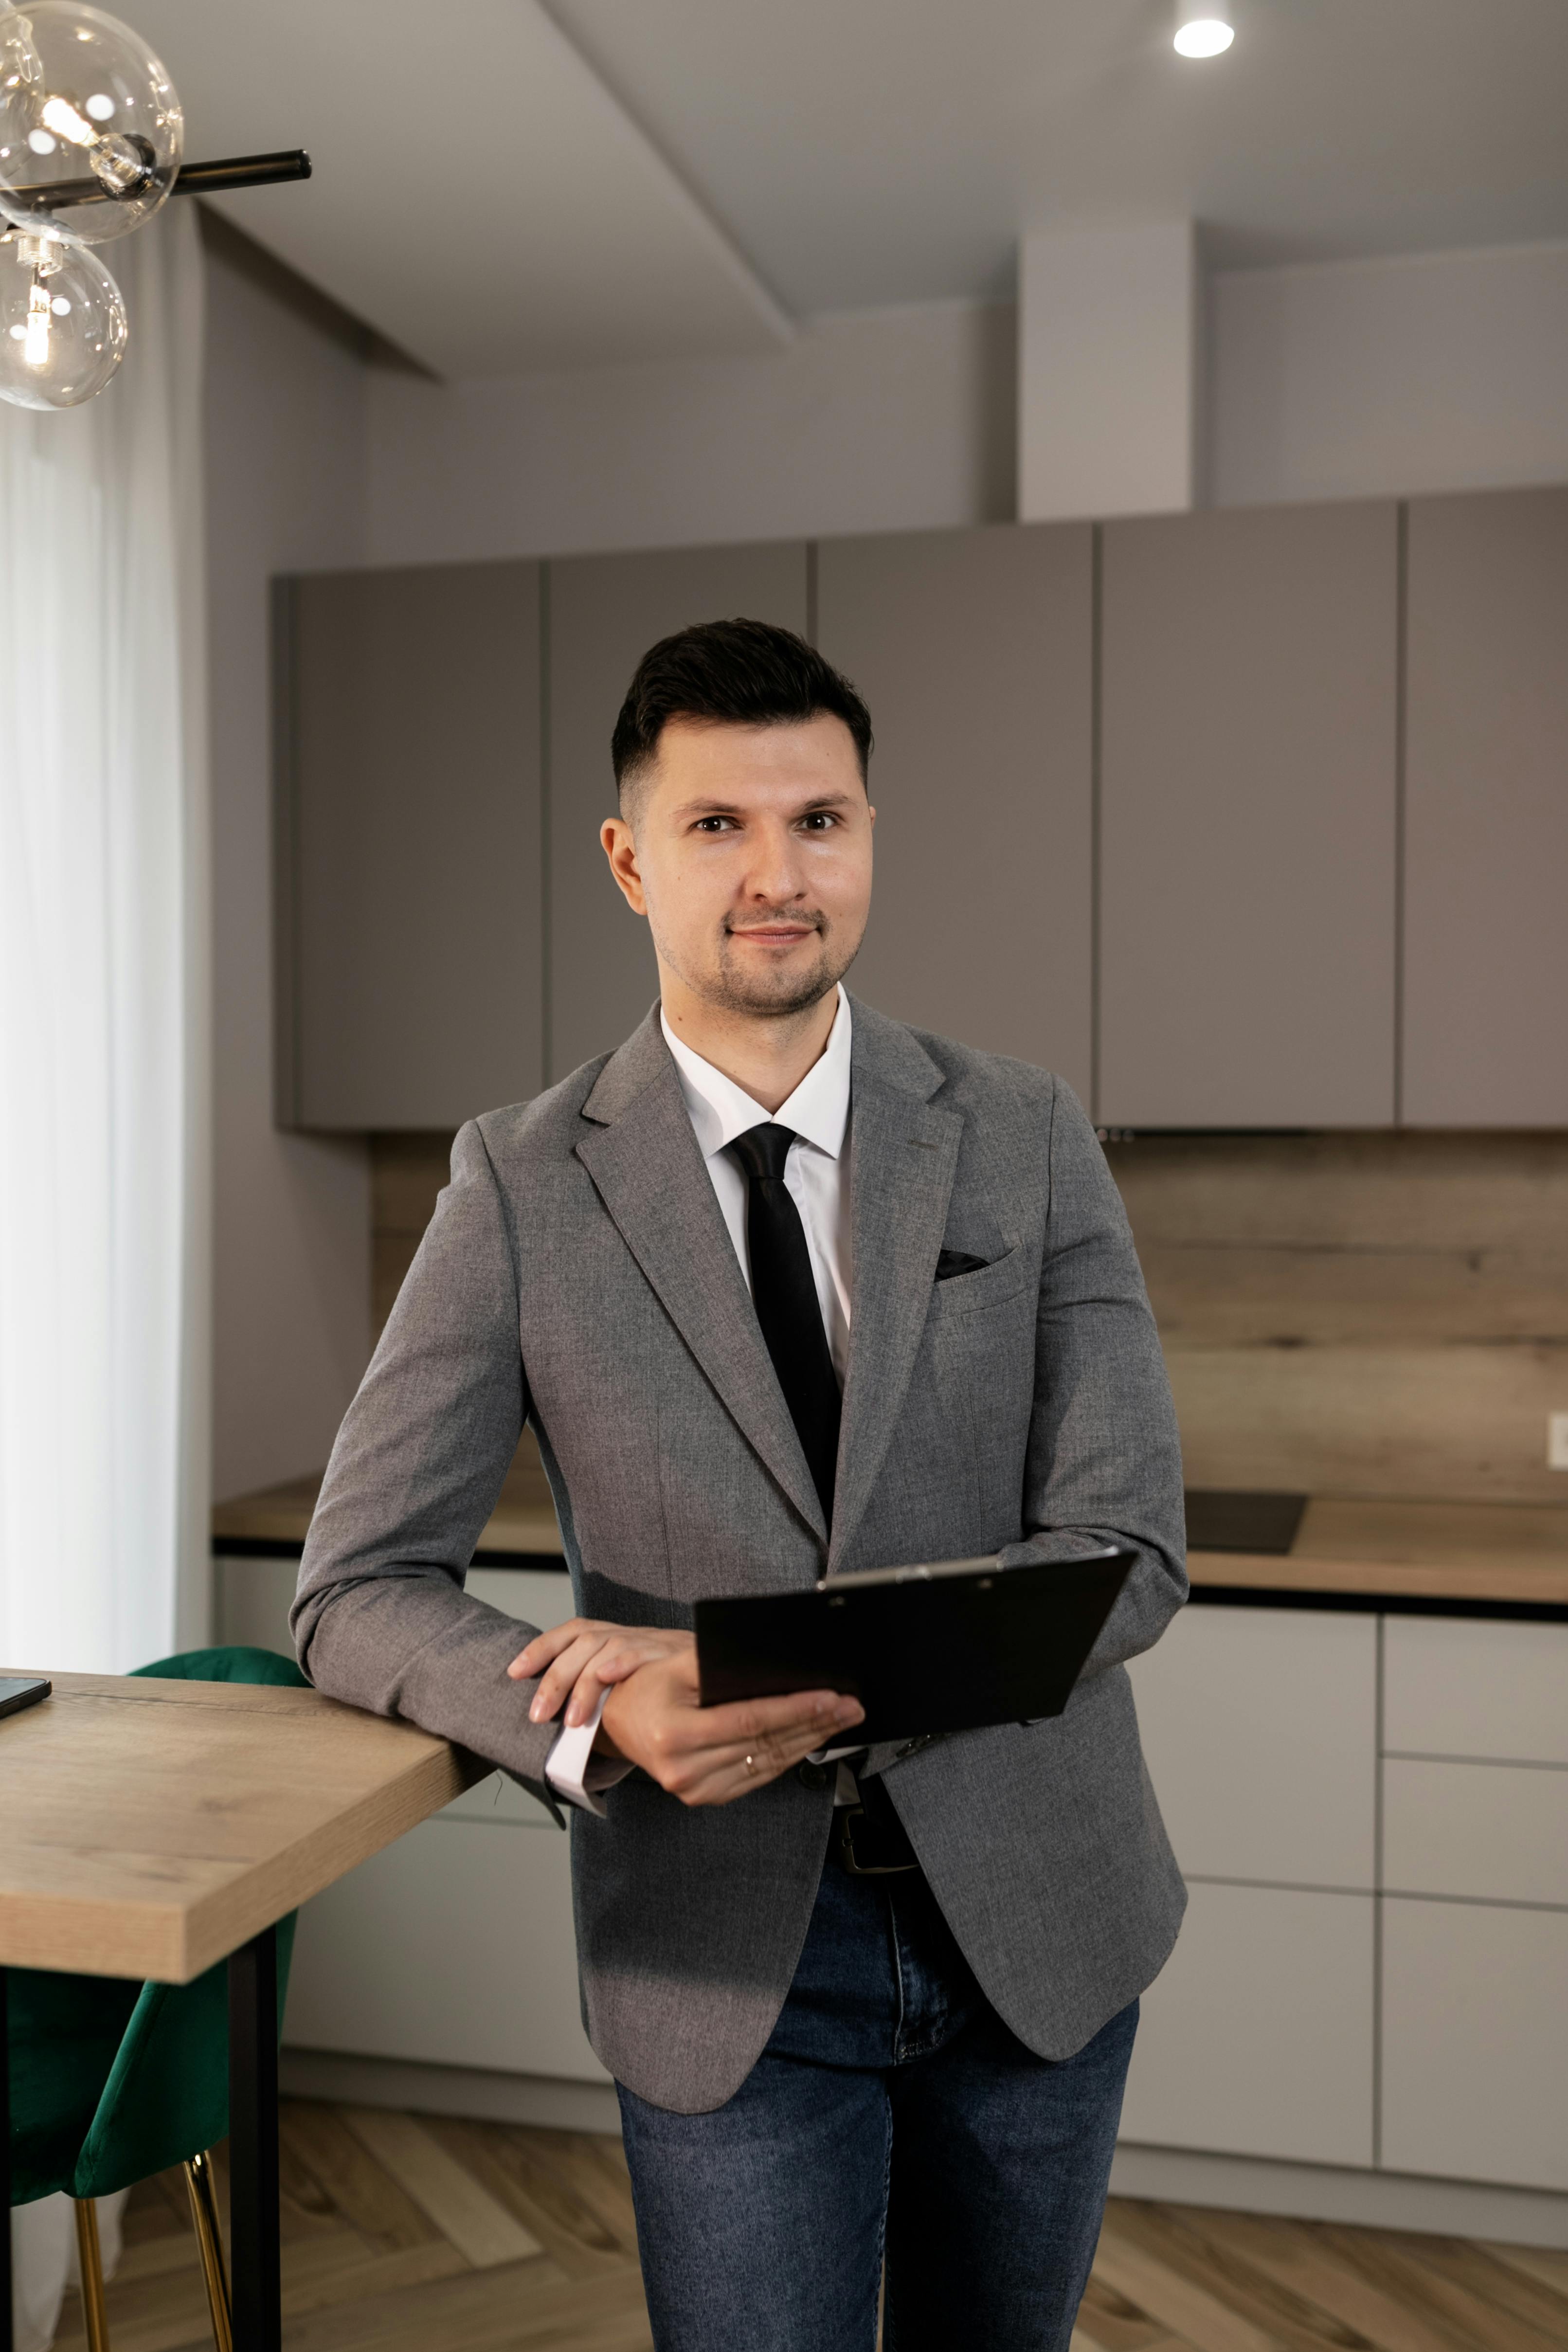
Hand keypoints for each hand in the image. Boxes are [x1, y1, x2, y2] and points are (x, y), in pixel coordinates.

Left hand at [508, 1618, 691, 1728]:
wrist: (727, 1675)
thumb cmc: (674, 1688)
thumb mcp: (635, 1687)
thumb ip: (605, 1695)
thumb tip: (563, 1723)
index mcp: (615, 1639)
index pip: (571, 1632)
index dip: (540, 1648)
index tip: (514, 1672)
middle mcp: (629, 1634)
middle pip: (582, 1641)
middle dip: (553, 1679)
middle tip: (537, 1716)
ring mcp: (651, 1640)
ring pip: (606, 1646)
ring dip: (583, 1683)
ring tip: (571, 1721)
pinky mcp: (674, 1651)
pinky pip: (643, 1650)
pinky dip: (622, 1662)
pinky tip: (608, 1678)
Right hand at [598, 1644, 863, 1807]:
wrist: (620, 1723)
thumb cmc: (648, 1688)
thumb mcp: (676, 1664)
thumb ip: (718, 1664)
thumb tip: (773, 1664)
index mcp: (674, 1734)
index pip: (748, 1721)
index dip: (794, 1709)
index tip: (830, 1698)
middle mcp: (684, 1769)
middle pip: (764, 1744)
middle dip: (813, 1724)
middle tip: (850, 1707)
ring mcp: (696, 1789)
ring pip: (767, 1763)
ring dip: (809, 1741)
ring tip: (839, 1720)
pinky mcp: (707, 1797)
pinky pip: (758, 1776)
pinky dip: (788, 1757)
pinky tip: (810, 1739)